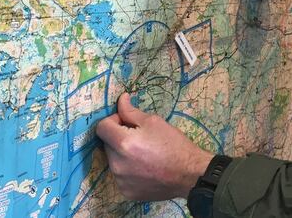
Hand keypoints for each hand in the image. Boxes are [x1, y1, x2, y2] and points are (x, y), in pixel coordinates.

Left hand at [96, 93, 213, 200]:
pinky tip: (145, 168)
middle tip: (140, 138)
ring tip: (144, 155)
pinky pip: (120, 176)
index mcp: (123, 143)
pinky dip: (128, 170)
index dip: (113, 121)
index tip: (126, 123)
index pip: (102, 128)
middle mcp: (117, 164)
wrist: (190, 174)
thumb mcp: (154, 122)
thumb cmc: (174, 145)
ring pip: (113, 161)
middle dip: (119, 138)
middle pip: (107, 144)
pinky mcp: (126, 192)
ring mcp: (120, 181)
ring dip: (122, 155)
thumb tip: (121, 100)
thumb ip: (132, 112)